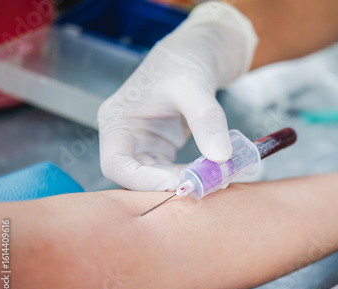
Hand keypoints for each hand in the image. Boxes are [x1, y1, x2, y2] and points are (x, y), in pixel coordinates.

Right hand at [98, 3, 256, 189]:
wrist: (195, 53)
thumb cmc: (183, 62)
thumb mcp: (194, 86)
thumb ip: (206, 121)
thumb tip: (221, 158)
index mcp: (116, 121)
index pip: (116, 164)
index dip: (143, 180)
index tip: (178, 182)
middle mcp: (126, 138)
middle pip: (136, 177)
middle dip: (169, 184)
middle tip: (202, 186)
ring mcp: (144, 146)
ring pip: (158, 178)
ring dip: (184, 182)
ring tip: (213, 178)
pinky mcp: (162, 150)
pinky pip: (174, 171)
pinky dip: (192, 174)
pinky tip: (212, 171)